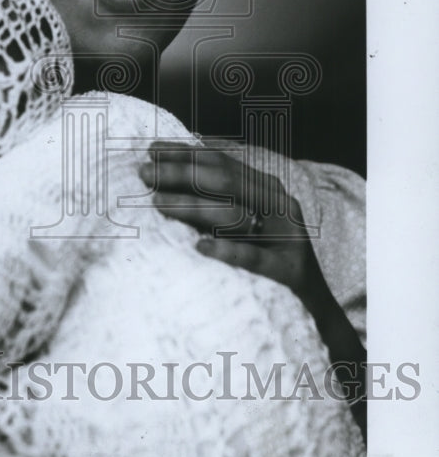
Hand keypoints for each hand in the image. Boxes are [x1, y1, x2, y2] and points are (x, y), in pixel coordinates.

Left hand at [139, 142, 323, 305]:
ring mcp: (286, 237)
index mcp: (266, 189)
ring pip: (235, 215)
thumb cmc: (265, 259)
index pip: (222, 163)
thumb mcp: (244, 223)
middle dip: (180, 173)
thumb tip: (164, 176)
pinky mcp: (287, 272)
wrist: (312, 307)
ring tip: (157, 202)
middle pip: (225, 182)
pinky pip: (254, 259)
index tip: (151, 149)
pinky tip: (199, 247)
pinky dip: (226, 251)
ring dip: (192, 206)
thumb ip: (215, 199)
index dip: (186, 153)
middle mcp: (278, 206)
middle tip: (143, 173)